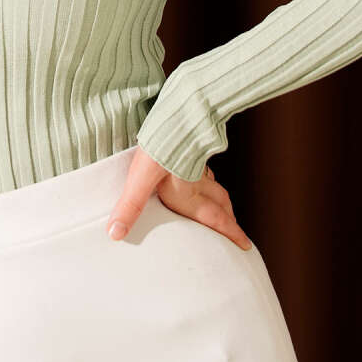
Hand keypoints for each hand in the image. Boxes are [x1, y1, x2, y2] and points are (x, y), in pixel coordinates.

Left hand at [106, 145, 251, 249]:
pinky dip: (207, 177)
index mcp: (189, 193)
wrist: (172, 115)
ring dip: (221, 199)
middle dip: (230, 219)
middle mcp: (197, 181)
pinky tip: (199, 173)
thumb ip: (130, 207)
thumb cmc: (158, 148)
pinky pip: (203, 167)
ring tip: (221, 207)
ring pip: (214, 184)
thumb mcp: (140, 180)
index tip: (245, 245)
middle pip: (221, 203)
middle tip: (237, 232)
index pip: (216, 219)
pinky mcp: (190, 147)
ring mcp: (196, 163)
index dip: (232, 233)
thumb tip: (116, 233)